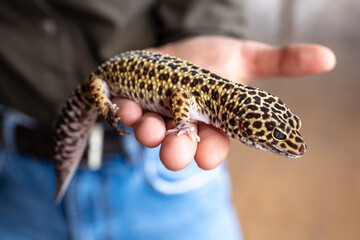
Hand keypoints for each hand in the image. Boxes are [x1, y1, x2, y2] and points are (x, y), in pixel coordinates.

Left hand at [112, 36, 335, 170]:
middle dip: (178, 152)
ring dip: (149, 133)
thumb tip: (328, 58)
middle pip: (182, 147)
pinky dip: (125, 113)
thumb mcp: (246, 58)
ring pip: (153, 134)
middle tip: (174, 155)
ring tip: (147, 126)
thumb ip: (281, 62)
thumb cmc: (212, 57)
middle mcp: (184, 124)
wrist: (177, 45)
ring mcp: (158, 116)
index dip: (211, 152)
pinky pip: (127, 115)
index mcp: (213, 121)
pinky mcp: (135, 104)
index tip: (208, 157)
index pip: (215, 144)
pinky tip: (125, 107)